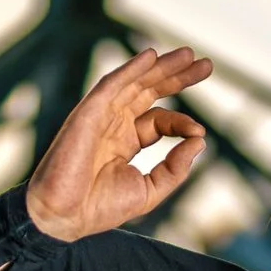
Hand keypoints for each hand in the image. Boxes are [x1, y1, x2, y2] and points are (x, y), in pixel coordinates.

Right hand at [23, 46, 212, 240]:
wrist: (64, 217)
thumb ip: (175, 168)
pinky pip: (111, 84)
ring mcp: (100, 116)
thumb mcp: (150, 190)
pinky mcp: (88, 113)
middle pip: (149, 91)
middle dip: (177, 76)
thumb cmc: (98, 208)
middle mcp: (113, 124)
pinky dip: (131, 69)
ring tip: (189, 54)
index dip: (181, 123)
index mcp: (125, 142)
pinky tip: (151, 56)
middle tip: (206, 64)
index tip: (199, 132)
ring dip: (161, 66)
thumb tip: (199, 140)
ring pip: (134, 82)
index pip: (158, 120)